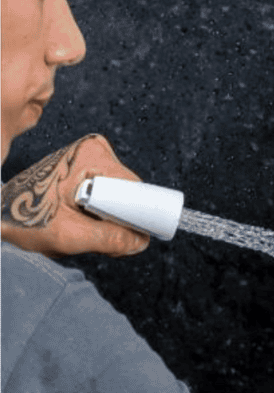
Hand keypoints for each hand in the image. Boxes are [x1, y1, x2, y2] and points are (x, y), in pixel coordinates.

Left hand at [0, 134, 150, 257]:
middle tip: (93, 238)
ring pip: (121, 202)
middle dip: (118, 224)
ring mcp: (91, 161)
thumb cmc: (23, 217)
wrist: (1, 213)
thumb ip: (109, 238)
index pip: (134, 191)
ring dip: (108, 224)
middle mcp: (94, 151)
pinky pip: (111, 201)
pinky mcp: (88, 173)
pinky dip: (100, 219)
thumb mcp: (68, 235)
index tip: (129, 238)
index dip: (135, 218)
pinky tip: (81, 223)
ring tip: (80, 229)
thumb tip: (140, 240)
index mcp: (91, 156)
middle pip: (129, 197)